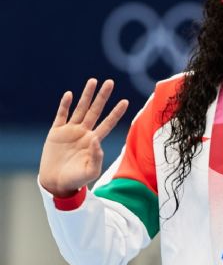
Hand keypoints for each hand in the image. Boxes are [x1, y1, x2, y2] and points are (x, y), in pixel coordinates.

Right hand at [39, 79, 128, 197]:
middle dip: (102, 97)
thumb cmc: (76, 180)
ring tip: (92, 81)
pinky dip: (64, 105)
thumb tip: (96, 140)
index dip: (116, 113)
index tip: (125, 101)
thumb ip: (97, 157)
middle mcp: (84, 133)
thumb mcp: (91, 172)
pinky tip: (69, 95)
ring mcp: (70, 131)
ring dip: (86, 95)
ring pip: (80, 109)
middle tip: (110, 82)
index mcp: (94, 141)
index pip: (108, 123)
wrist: (56, 183)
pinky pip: (61, 115)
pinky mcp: (56, 132)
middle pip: (95, 111)